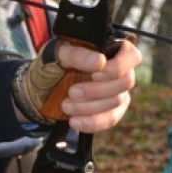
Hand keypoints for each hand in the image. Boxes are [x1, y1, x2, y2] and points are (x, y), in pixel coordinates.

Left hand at [18, 38, 138, 131]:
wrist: (41, 88)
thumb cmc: (53, 64)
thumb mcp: (57, 54)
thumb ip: (76, 54)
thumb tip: (99, 61)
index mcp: (109, 50)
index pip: (131, 55)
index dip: (118, 67)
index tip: (95, 74)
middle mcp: (119, 70)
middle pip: (125, 82)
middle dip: (97, 90)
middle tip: (72, 92)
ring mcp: (118, 91)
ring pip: (117, 101)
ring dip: (89, 107)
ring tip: (66, 106)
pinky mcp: (112, 110)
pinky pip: (110, 119)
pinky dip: (92, 122)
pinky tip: (75, 121)